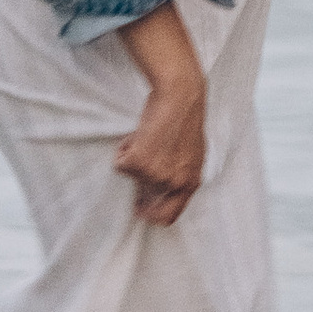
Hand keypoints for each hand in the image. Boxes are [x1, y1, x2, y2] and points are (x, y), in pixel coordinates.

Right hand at [114, 23, 208, 226]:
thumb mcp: (191, 153)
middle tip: (135, 168)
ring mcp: (155, 174)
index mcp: (190, 182)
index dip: (153, 215)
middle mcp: (173, 183)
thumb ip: (179, 173)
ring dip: (133, 158)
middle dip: (139, 183)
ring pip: (132, 175)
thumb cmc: (185, 118)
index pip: (169, 215)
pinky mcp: (138, 162)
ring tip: (145, 137)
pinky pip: (121, 162)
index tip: (142, 209)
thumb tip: (162, 184)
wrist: (180, 95)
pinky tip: (137, 134)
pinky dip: (124, 149)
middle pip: (146, 196)